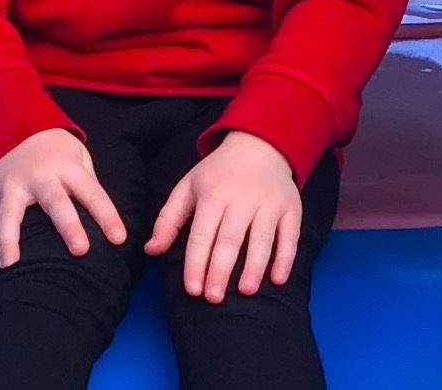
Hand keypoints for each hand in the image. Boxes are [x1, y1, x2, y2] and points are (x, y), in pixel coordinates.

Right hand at [0, 128, 127, 274]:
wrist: (10, 123)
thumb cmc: (53, 149)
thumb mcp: (78, 156)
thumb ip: (87, 186)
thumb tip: (104, 223)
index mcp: (66, 167)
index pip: (91, 192)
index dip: (106, 215)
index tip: (119, 239)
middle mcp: (38, 177)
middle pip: (55, 202)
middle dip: (68, 225)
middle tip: (80, 251)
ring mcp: (9, 187)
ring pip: (9, 216)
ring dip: (9, 243)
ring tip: (10, 270)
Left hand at [145, 131, 301, 301]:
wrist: (260, 145)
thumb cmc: (218, 173)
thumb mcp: (188, 188)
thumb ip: (168, 220)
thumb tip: (150, 251)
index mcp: (213, 194)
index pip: (202, 235)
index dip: (196, 264)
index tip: (193, 290)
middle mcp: (242, 198)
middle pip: (230, 239)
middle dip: (221, 270)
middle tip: (214, 298)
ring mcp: (269, 203)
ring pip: (262, 238)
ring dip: (254, 266)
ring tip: (246, 291)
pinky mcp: (291, 208)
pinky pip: (290, 235)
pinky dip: (286, 258)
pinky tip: (278, 279)